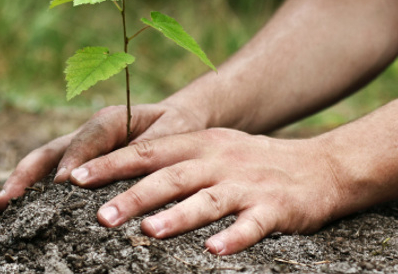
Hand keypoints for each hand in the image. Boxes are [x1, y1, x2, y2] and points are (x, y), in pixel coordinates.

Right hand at [0, 102, 207, 217]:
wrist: (176, 120)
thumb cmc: (177, 127)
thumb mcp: (174, 132)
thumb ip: (153, 147)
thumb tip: (131, 170)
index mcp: (110, 120)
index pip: (87, 139)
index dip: (73, 160)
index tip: (62, 185)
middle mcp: (86, 133)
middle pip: (48, 152)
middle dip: (24, 178)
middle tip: (4, 203)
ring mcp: (77, 149)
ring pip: (40, 166)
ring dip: (16, 187)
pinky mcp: (75, 164)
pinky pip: (47, 177)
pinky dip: (27, 194)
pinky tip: (6, 214)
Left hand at [68, 128, 342, 254]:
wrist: (322, 166)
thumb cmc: (253, 163)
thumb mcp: (213, 150)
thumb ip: (173, 161)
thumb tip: (121, 179)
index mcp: (199, 144)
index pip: (147, 151)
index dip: (110, 164)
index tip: (75, 178)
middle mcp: (219, 160)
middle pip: (170, 176)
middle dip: (133, 195)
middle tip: (100, 215)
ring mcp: (247, 184)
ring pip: (207, 200)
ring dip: (177, 216)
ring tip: (149, 232)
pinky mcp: (276, 208)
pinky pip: (252, 224)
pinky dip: (233, 237)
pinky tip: (214, 252)